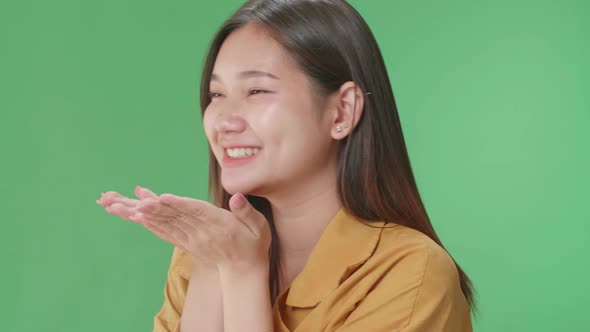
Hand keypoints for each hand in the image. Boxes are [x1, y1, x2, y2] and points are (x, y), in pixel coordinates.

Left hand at [96, 186, 271, 271]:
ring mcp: (191, 239)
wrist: (244, 270)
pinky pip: (165, 232)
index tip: (160, 197)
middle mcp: (200, 233)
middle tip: (129, 200)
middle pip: (173, 217)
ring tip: (120, 204)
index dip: (177, 204)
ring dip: (142, 214)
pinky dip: (150, 223)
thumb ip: (246, 211)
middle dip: (150, 207)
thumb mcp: (258, 227)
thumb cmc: (254, 243)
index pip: (195, 212)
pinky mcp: (186, 243)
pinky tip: (135, 214)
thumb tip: (237, 196)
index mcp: (219, 225)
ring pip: (164, 223)